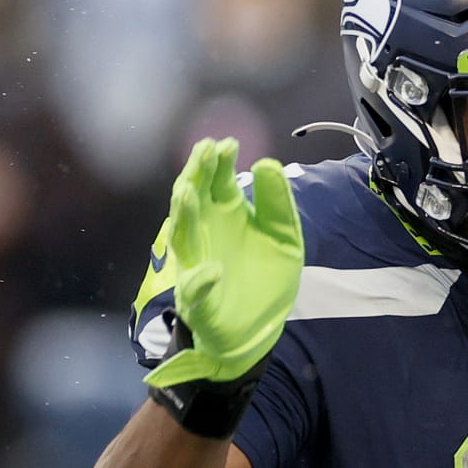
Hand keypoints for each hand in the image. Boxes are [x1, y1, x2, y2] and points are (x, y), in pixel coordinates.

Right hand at [146, 138, 303, 387]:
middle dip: (197, 175)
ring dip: (184, 215)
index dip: (220, 162)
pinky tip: (213, 271)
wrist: (260, 324)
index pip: (217, 181)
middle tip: (205, 152)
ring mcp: (197, 264)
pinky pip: (195, 291)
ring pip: (183, 236)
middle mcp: (205, 232)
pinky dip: (201, 282)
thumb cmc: (266, 273)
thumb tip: (267, 163)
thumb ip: (278, 204)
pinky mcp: (199, 300)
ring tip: (190, 192)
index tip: (230, 143)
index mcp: (226, 213)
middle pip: (194, 198)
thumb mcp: (285, 236)